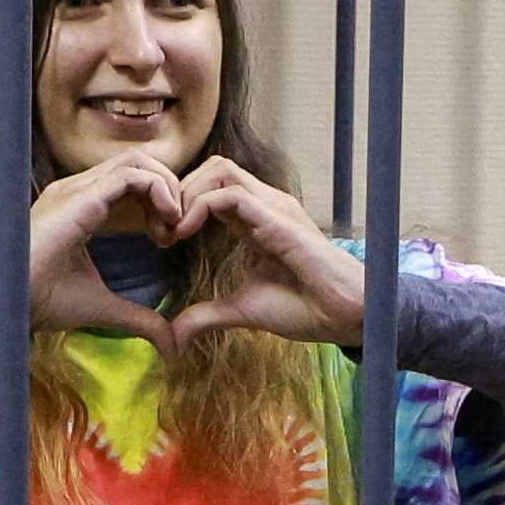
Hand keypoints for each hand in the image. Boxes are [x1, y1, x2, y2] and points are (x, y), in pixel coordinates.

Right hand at [18, 148, 188, 340]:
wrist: (9, 300)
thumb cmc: (42, 300)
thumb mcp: (104, 308)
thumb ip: (139, 319)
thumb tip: (171, 345)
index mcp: (82, 207)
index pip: (131, 181)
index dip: (160, 204)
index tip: (168, 241)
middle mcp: (79, 190)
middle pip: (138, 163)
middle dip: (169, 191)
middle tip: (177, 230)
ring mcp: (78, 188)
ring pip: (137, 161)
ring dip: (167, 189)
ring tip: (173, 225)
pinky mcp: (82, 195)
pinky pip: (132, 174)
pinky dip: (159, 190)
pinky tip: (167, 222)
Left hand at [165, 157, 369, 349]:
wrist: (342, 316)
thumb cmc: (304, 308)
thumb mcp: (241, 311)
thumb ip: (207, 315)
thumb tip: (173, 337)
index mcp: (255, 219)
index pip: (211, 186)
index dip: (180, 203)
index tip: (162, 239)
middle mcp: (264, 204)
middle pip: (211, 167)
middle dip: (178, 191)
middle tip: (161, 229)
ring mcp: (272, 206)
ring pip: (218, 169)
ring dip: (186, 194)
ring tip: (172, 229)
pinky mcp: (277, 217)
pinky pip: (229, 194)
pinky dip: (199, 206)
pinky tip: (185, 232)